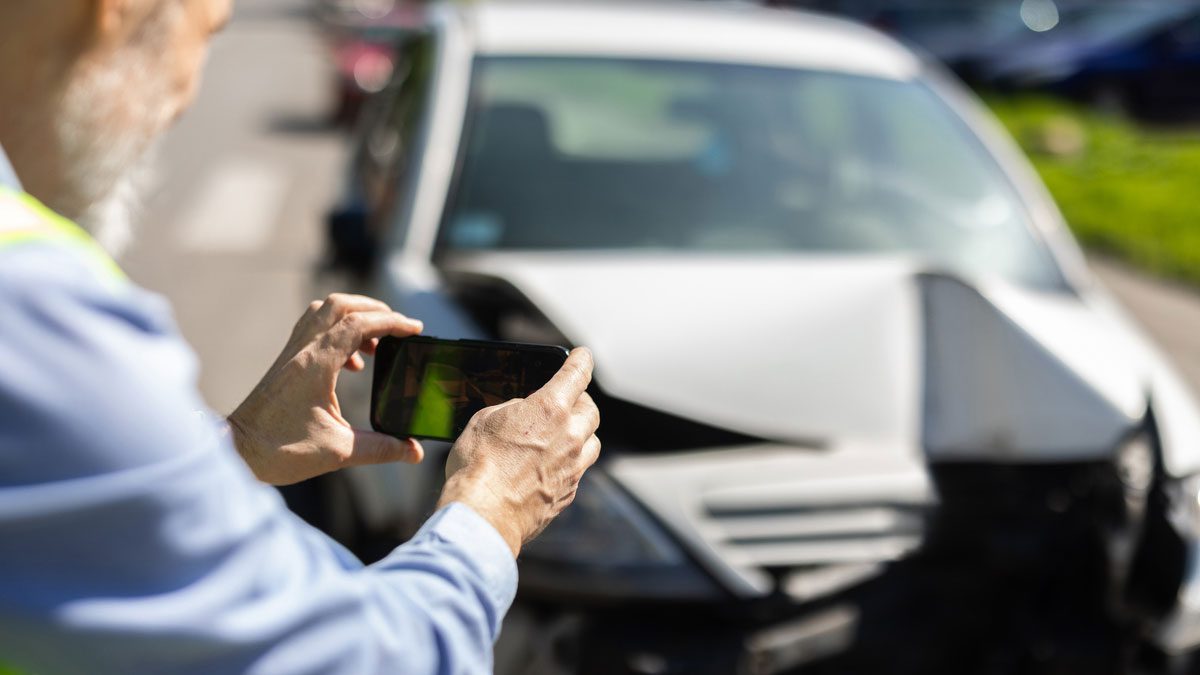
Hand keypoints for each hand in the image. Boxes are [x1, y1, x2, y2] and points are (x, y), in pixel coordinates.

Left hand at [229, 294, 425, 485]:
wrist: (237, 452)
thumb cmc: (281, 451)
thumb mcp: (339, 452)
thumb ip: (381, 449)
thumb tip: (414, 452)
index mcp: (316, 365)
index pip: (359, 324)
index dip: (392, 322)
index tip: (415, 330)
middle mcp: (302, 350)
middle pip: (340, 304)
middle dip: (375, 309)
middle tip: (398, 327)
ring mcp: (291, 352)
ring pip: (324, 311)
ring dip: (354, 316)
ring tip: (375, 343)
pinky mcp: (286, 361)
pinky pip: (314, 328)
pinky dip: (338, 331)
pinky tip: (350, 363)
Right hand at [438, 348, 600, 557]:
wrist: (483, 514)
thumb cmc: (478, 465)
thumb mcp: (486, 420)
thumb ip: (513, 409)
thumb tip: (523, 411)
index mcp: (550, 409)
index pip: (577, 374)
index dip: (581, 360)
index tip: (583, 355)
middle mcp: (570, 436)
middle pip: (591, 409)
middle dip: (580, 401)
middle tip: (566, 401)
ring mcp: (573, 467)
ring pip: (592, 441)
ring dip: (582, 433)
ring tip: (564, 435)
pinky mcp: (568, 493)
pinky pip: (579, 470)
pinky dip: (571, 462)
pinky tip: (551, 465)